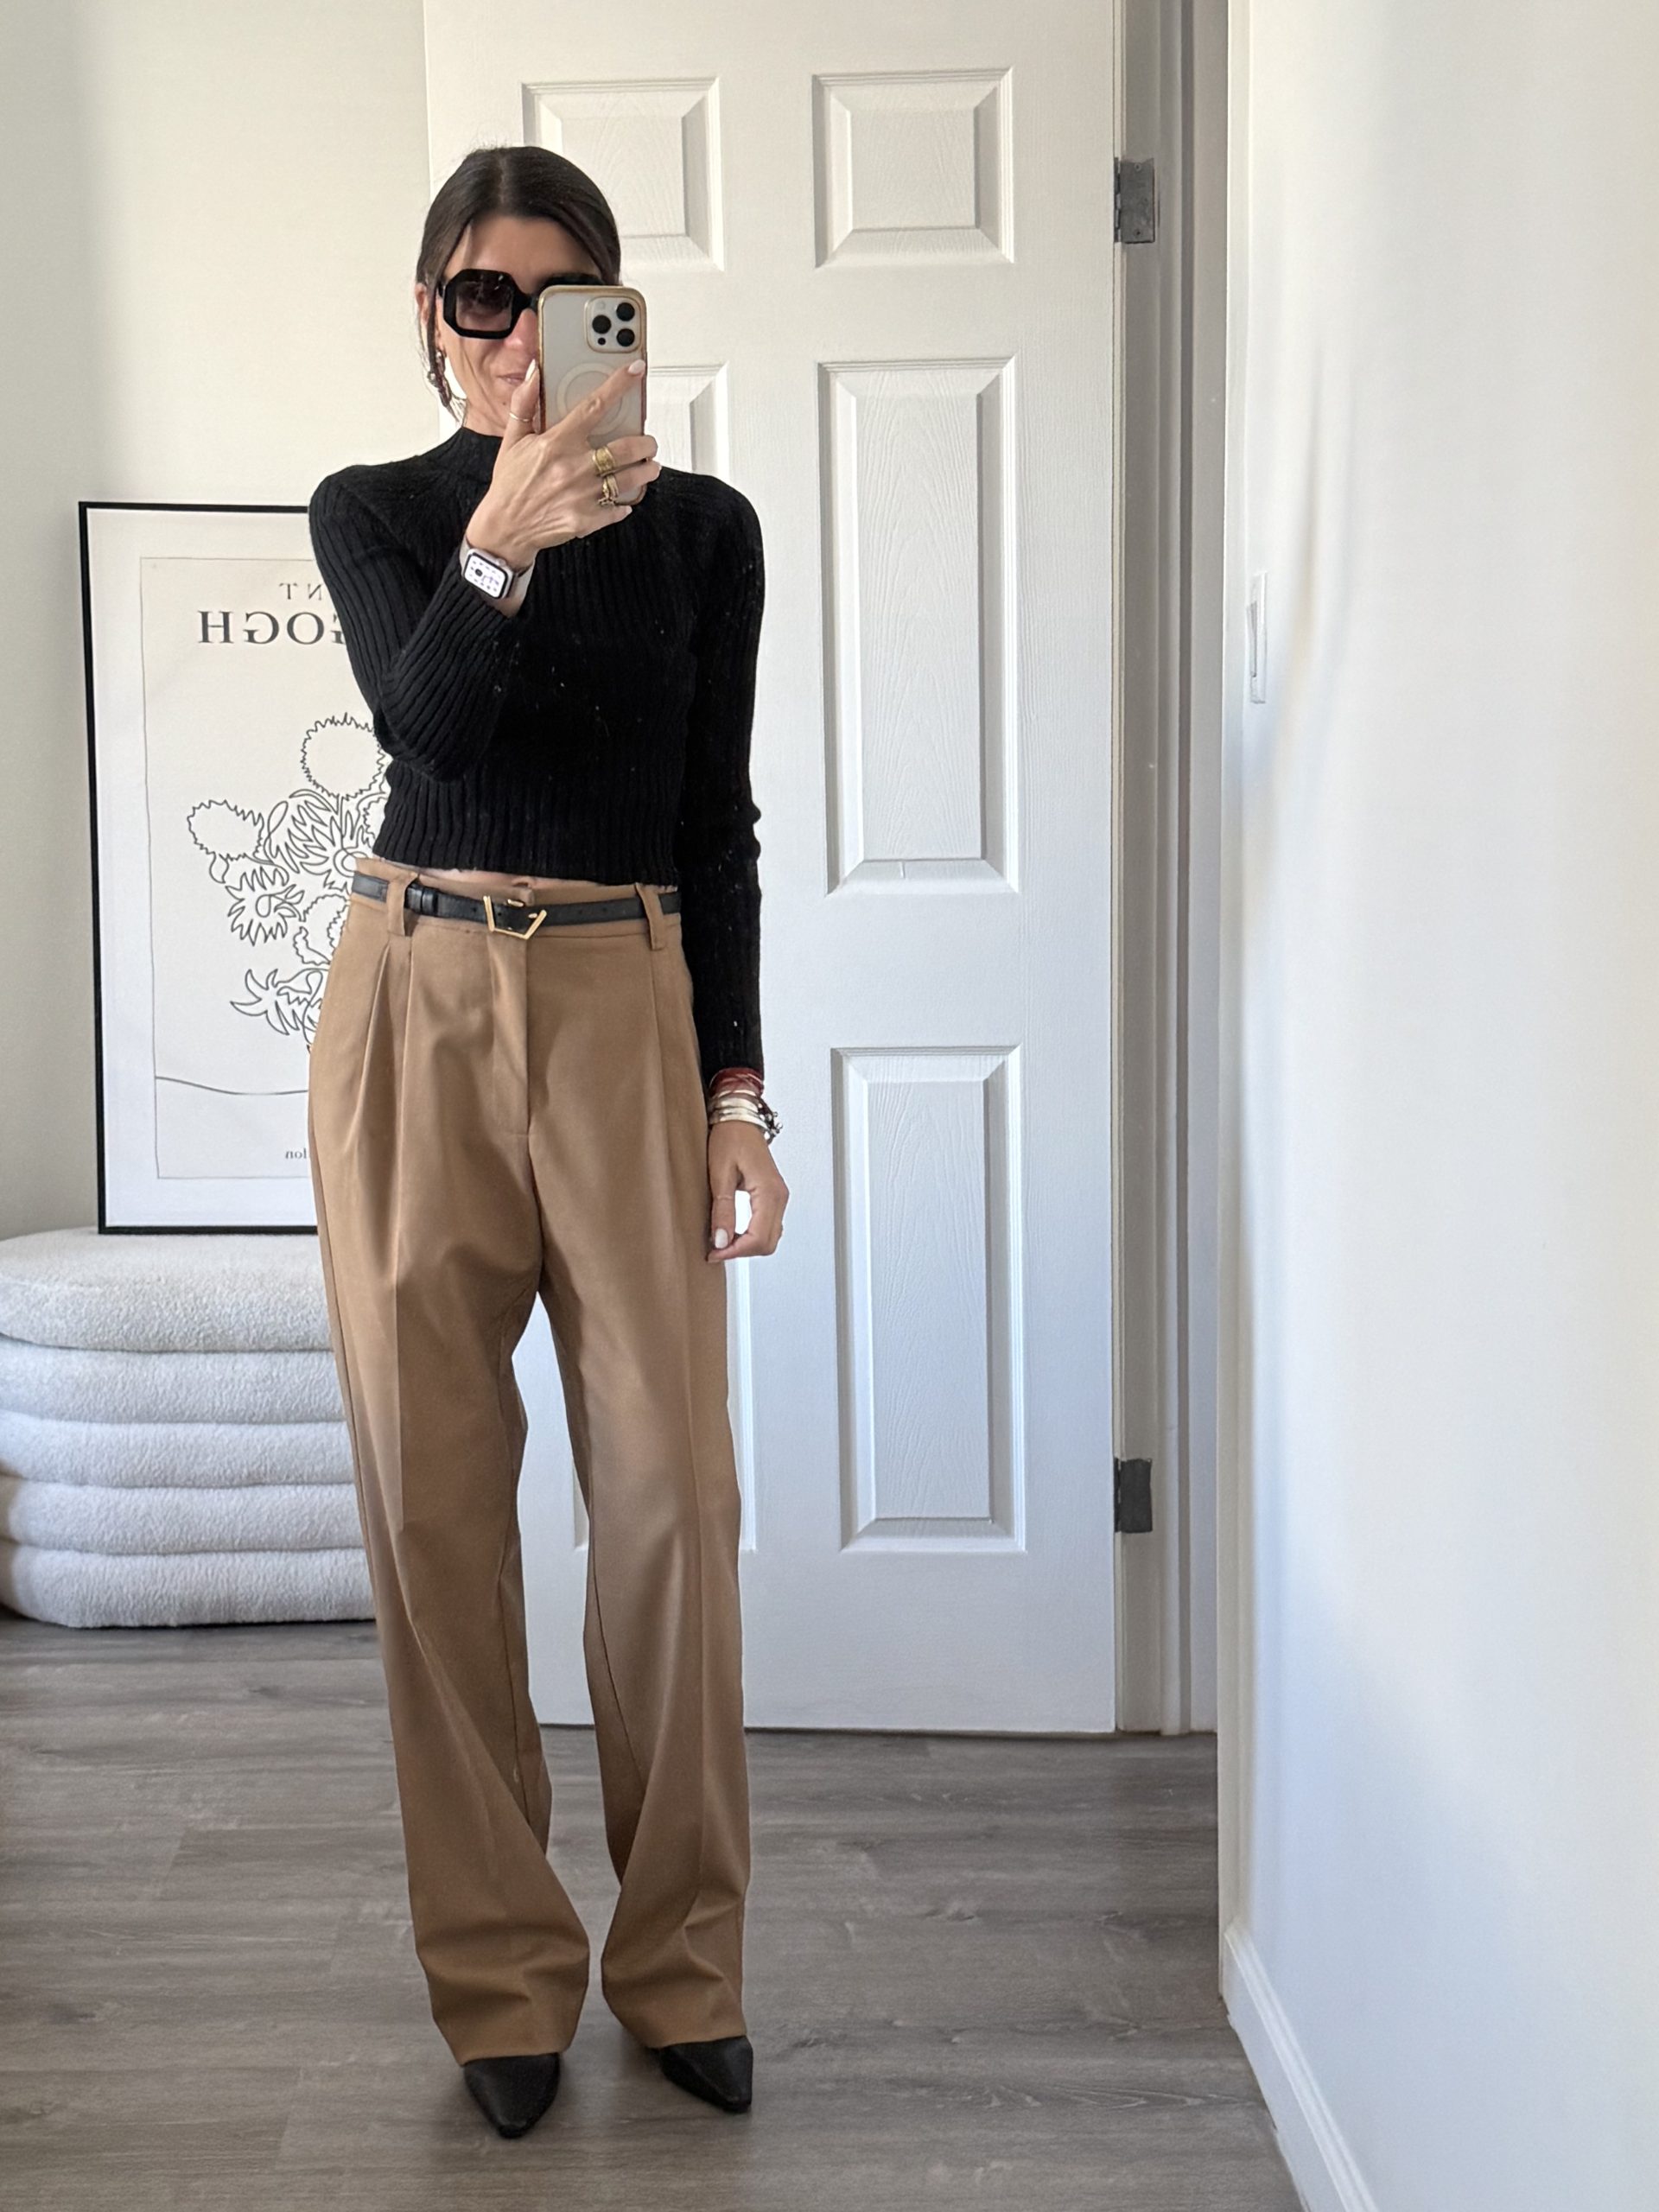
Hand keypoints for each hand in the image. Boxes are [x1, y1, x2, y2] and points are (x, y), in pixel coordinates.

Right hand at [468, 355, 660, 565]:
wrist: (504, 527)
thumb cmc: (510, 484)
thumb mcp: (512, 440)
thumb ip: (524, 404)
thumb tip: (532, 373)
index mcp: (557, 443)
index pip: (594, 406)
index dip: (618, 385)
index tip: (635, 372)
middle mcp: (573, 467)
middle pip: (625, 448)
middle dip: (646, 443)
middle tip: (649, 443)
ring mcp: (582, 495)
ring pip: (629, 479)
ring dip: (646, 472)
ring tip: (649, 467)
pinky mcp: (586, 519)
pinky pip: (617, 509)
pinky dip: (626, 504)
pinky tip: (626, 498)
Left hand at [706, 1121, 786, 1262]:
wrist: (739, 1119)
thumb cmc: (729, 1137)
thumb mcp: (719, 1173)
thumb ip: (723, 1209)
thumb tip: (721, 1240)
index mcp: (768, 1192)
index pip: (758, 1238)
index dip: (734, 1251)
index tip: (713, 1253)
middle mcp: (779, 1197)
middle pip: (768, 1243)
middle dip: (741, 1252)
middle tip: (715, 1251)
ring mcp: (779, 1197)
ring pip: (770, 1238)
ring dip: (747, 1246)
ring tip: (721, 1242)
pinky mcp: (773, 1197)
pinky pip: (768, 1227)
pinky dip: (752, 1236)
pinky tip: (734, 1232)